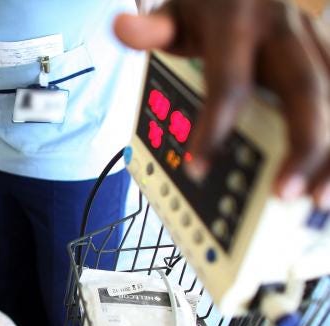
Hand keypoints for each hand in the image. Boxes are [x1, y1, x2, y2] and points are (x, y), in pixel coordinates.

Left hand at [114, 0, 329, 207]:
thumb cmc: (208, 4)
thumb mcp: (176, 13)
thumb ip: (153, 28)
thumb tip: (122, 28)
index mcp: (239, 22)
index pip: (229, 83)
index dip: (214, 129)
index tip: (198, 171)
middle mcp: (285, 30)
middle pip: (304, 89)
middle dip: (301, 145)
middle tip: (285, 194)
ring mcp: (312, 42)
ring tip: (319, 200)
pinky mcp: (325, 55)